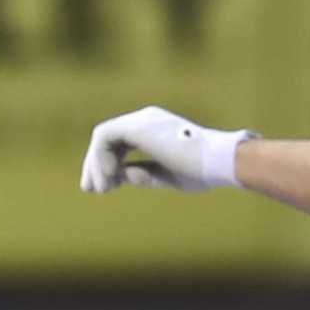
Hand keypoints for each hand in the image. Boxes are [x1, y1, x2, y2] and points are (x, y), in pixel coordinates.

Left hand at [78, 105, 255, 194]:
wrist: (217, 161)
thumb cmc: (200, 170)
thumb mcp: (164, 175)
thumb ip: (142, 173)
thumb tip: (119, 176)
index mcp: (154, 129)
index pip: (119, 142)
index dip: (106, 165)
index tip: (105, 188)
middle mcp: (145, 119)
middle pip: (108, 139)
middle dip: (95, 165)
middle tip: (91, 190)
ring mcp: (141, 120)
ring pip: (103, 137)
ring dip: (97, 165)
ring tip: (102, 189)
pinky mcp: (137, 126)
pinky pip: (104, 136)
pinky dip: (101, 157)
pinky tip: (110, 176)